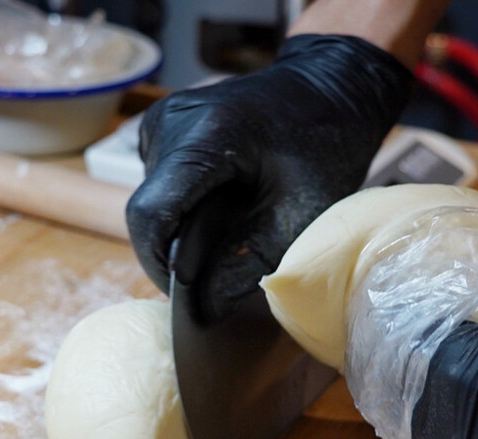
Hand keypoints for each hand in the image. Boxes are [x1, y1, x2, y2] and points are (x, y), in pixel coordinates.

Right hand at [126, 34, 412, 317]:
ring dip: (180, 232)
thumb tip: (205, 310)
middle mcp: (169, 121)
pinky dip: (183, 210)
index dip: (160, 266)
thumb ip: (249, 262)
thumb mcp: (299, 212)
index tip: (188, 298)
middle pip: (148, 211)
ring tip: (226, 238)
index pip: (151, 214)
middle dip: (174, 253)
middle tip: (214, 278)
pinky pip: (160, 185)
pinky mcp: (163, 128)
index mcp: (203, 134)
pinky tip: (219, 211)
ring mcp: (162, 120)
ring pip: (151, 201)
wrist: (329, 89)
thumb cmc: (325, 146)